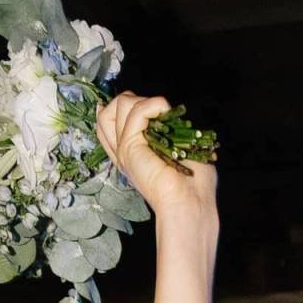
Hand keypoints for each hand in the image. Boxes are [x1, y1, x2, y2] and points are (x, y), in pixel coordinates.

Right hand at [96, 92, 216, 214]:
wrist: (190, 202)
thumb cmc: (193, 183)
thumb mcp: (180, 148)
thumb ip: (167, 128)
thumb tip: (164, 109)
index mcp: (133, 153)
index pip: (109, 121)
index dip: (121, 106)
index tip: (146, 105)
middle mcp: (124, 150)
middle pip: (111, 108)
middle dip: (137, 100)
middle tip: (161, 115)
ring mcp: (124, 148)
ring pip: (120, 104)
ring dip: (145, 102)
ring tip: (164, 117)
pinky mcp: (130, 146)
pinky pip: (136, 111)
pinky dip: (154, 105)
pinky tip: (166, 113)